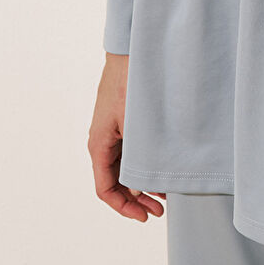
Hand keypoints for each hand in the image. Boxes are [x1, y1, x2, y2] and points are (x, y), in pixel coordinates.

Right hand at [88, 52, 165, 221]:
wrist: (132, 48)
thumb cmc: (132, 82)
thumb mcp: (138, 125)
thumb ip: (142, 157)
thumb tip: (151, 185)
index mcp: (99, 144)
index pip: (105, 189)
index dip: (124, 207)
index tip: (144, 216)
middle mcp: (103, 140)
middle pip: (115, 182)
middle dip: (136, 199)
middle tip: (159, 210)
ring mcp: (113, 131)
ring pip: (124, 168)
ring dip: (142, 183)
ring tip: (164, 195)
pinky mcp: (124, 121)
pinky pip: (130, 152)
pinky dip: (144, 165)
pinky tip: (162, 171)